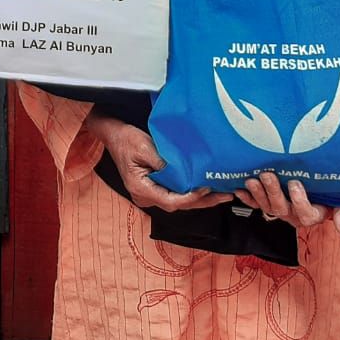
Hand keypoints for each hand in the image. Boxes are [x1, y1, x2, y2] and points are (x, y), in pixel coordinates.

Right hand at [85, 108, 233, 212]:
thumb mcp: (145, 147)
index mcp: (141, 189)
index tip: (206, 189)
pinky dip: (190, 192)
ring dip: (200, 198)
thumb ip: (164, 163)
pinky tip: (205, 187)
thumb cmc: (126, 138)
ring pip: (178, 201)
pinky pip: (174, 194)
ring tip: (222, 193)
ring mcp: (149, 194)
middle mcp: (145, 197)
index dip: (191, 198)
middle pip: (178, 205)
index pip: (171, 201)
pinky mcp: (153, 188)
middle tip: (226, 196)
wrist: (113, 134)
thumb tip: (186, 174)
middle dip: (203, 201)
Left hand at [234, 172, 339, 234]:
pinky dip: (246, 198)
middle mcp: (293, 214)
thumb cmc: (331, 194)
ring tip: (252, 180)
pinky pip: (255, 204)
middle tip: (268, 175)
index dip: (300, 200)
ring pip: (266, 206)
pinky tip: (239, 190)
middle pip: (281, 208)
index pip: (305, 214)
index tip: (295, 184)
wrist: (320, 188)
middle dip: (273, 192)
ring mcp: (279, 209)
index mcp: (312, 214)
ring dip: (258, 194)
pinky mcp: (267, 204)